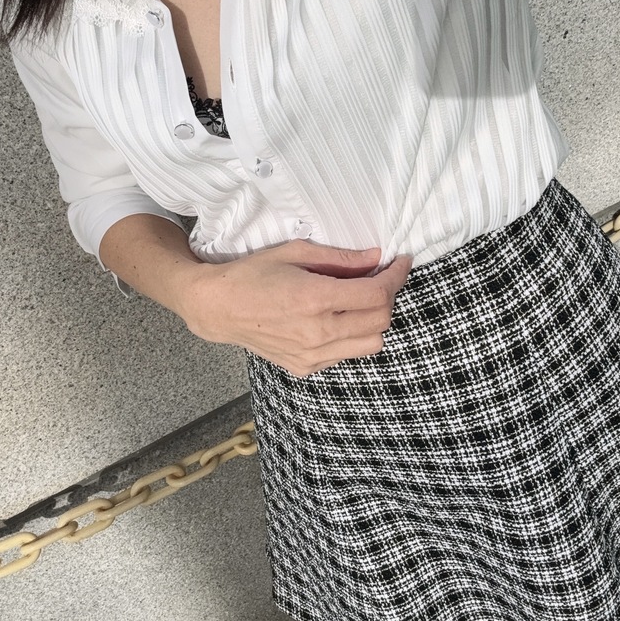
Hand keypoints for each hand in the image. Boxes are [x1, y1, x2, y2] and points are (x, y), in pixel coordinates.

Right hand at [181, 240, 412, 376]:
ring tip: (362, 300)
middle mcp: (318, 332)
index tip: (401, 262)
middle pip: (380, 320)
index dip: (396, 276)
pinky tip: (338, 319)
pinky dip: (353, 336)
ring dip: (375, 320)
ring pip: (371, 344)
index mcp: (315, 299)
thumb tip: (376, 257)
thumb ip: (340, 258)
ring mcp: (312, 355)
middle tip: (381, 277)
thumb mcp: (295, 252)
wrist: (218, 308)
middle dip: (389, 296)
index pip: (377, 294)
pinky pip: (347, 355)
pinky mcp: (305, 368)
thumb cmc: (253, 274)